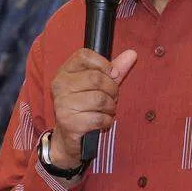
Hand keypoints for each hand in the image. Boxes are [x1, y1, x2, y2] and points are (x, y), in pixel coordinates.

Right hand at [49, 48, 138, 167]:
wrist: (69, 136)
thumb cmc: (84, 107)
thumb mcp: (98, 85)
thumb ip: (114, 69)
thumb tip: (132, 54)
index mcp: (65, 71)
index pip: (84, 55)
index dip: (103, 64)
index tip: (112, 74)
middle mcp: (60, 85)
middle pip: (96, 78)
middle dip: (112, 90)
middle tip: (112, 98)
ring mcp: (62, 104)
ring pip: (99, 99)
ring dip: (110, 107)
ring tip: (107, 111)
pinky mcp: (68, 122)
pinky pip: (98, 118)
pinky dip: (106, 121)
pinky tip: (103, 122)